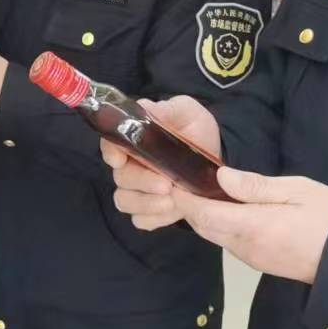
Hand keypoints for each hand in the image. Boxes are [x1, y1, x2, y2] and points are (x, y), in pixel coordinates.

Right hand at [103, 96, 222, 231]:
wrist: (218, 156)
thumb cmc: (196, 130)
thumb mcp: (187, 113)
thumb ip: (168, 109)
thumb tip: (147, 108)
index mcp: (133, 139)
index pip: (110, 144)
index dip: (111, 152)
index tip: (120, 159)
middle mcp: (130, 165)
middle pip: (121, 177)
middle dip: (142, 183)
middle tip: (167, 184)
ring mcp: (138, 190)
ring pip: (125, 201)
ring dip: (146, 204)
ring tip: (172, 202)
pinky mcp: (151, 210)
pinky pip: (141, 220)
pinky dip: (155, 218)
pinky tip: (174, 212)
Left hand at [173, 167, 327, 284]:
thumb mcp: (297, 191)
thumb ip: (256, 186)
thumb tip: (220, 176)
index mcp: (253, 226)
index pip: (204, 213)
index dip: (183, 198)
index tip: (172, 178)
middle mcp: (244, 246)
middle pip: (202, 226)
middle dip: (186, 206)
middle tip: (180, 180)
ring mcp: (249, 257)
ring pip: (212, 235)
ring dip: (200, 216)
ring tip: (197, 189)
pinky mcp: (255, 262)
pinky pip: (226, 242)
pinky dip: (215, 225)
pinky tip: (221, 208)